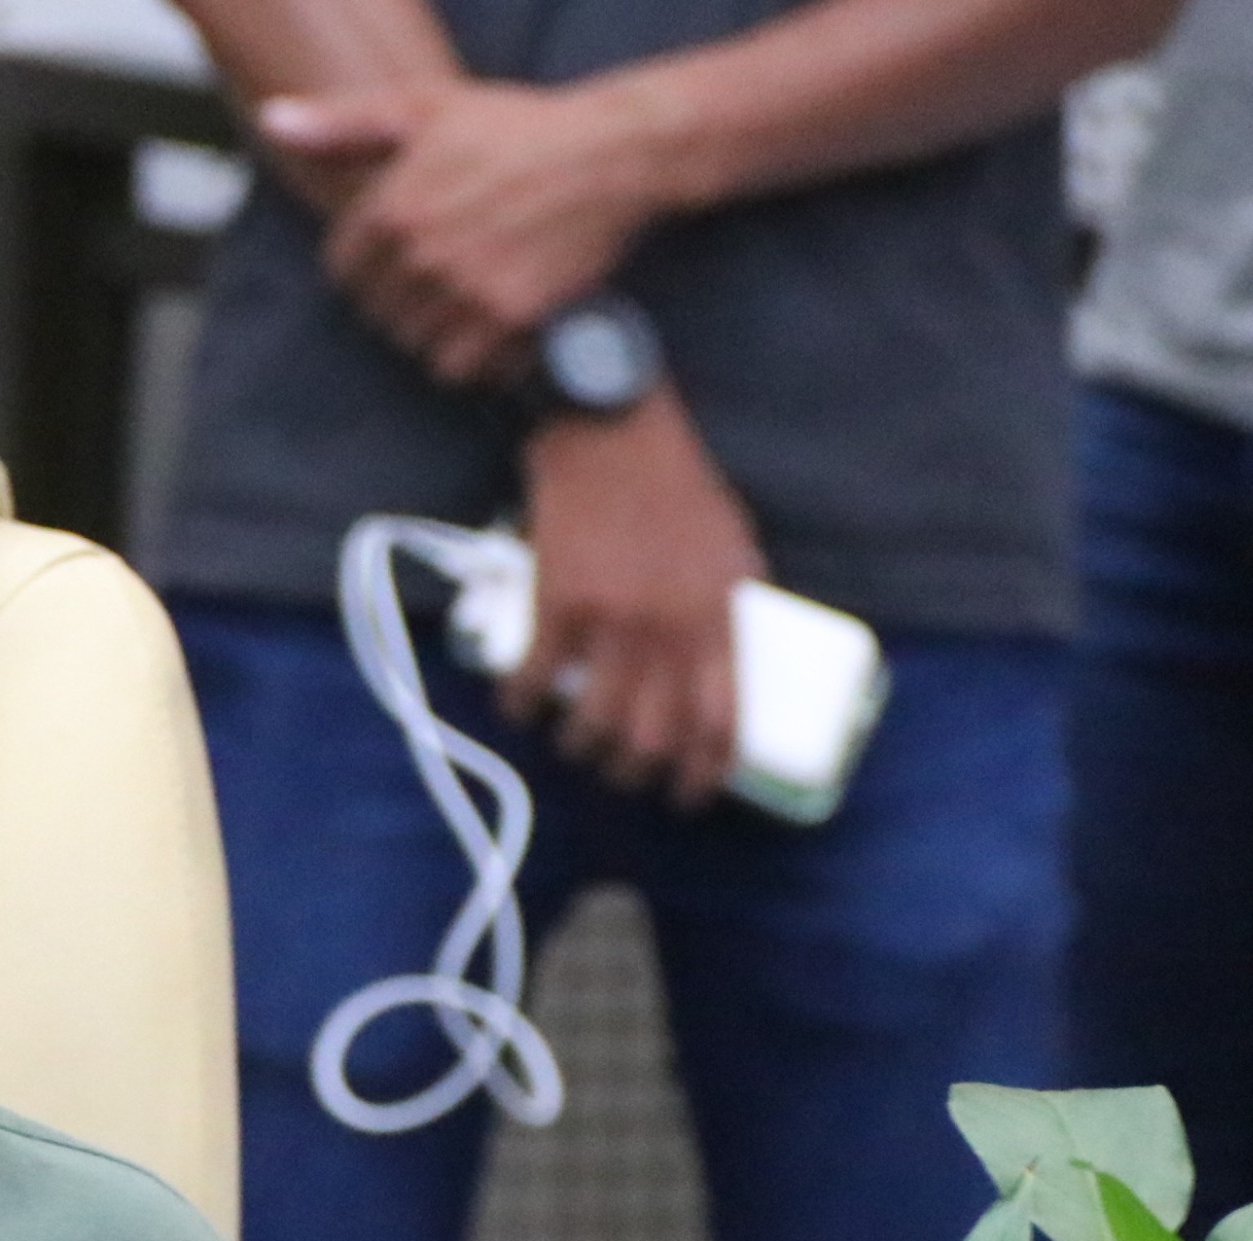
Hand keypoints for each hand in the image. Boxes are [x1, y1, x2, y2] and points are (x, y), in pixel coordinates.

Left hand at [263, 77, 671, 384]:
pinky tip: (489, 326)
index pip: (343, 272)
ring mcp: (463, 290)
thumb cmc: (515, 127)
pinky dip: (469, 357)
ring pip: (414, 344)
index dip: (367, 266)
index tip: (401, 253)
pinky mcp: (507, 319)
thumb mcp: (424, 108)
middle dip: (401, 298)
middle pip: (377, 314)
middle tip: (441, 274)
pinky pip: (458, 368)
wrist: (610, 154)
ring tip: (465, 298)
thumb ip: (342, 124)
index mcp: (392, 207)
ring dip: (434, 330)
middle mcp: (421, 254)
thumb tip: (272, 121)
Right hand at [511, 392, 761, 808]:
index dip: (703, 772)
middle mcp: (668, 628)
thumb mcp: (732, 546)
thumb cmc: (676, 485)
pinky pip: (535, 679)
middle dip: (635, 772)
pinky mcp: (556, 603)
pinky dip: (523, 705)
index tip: (688, 794)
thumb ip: (728, 608)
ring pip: (593, 720)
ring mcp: (610, 619)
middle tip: (624, 775)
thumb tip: (722, 664)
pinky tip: (520, 709)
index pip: (719, 720)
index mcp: (718, 616)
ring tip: (575, 746)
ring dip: (580, 747)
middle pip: (651, 736)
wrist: (611, 433)